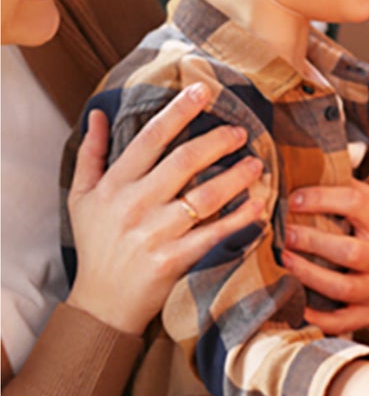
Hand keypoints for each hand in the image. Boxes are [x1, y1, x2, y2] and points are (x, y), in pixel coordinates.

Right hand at [68, 84, 264, 335]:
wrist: (101, 306)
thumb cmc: (96, 244)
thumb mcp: (81, 198)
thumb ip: (91, 154)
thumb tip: (99, 114)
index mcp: (114, 186)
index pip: (150, 138)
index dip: (178, 111)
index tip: (204, 89)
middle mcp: (133, 206)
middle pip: (184, 161)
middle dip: (218, 140)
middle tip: (241, 131)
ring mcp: (153, 234)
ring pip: (204, 197)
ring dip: (236, 177)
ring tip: (256, 164)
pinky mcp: (172, 261)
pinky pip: (213, 234)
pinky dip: (240, 220)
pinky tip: (259, 206)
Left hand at [282, 181, 368, 333]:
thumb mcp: (367, 204)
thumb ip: (343, 186)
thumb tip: (307, 163)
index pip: (356, 204)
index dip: (322, 199)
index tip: (294, 198)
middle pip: (349, 251)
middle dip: (312, 241)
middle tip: (282, 234)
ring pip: (342, 288)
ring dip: (308, 276)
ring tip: (283, 263)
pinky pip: (343, 321)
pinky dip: (318, 316)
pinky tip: (296, 303)